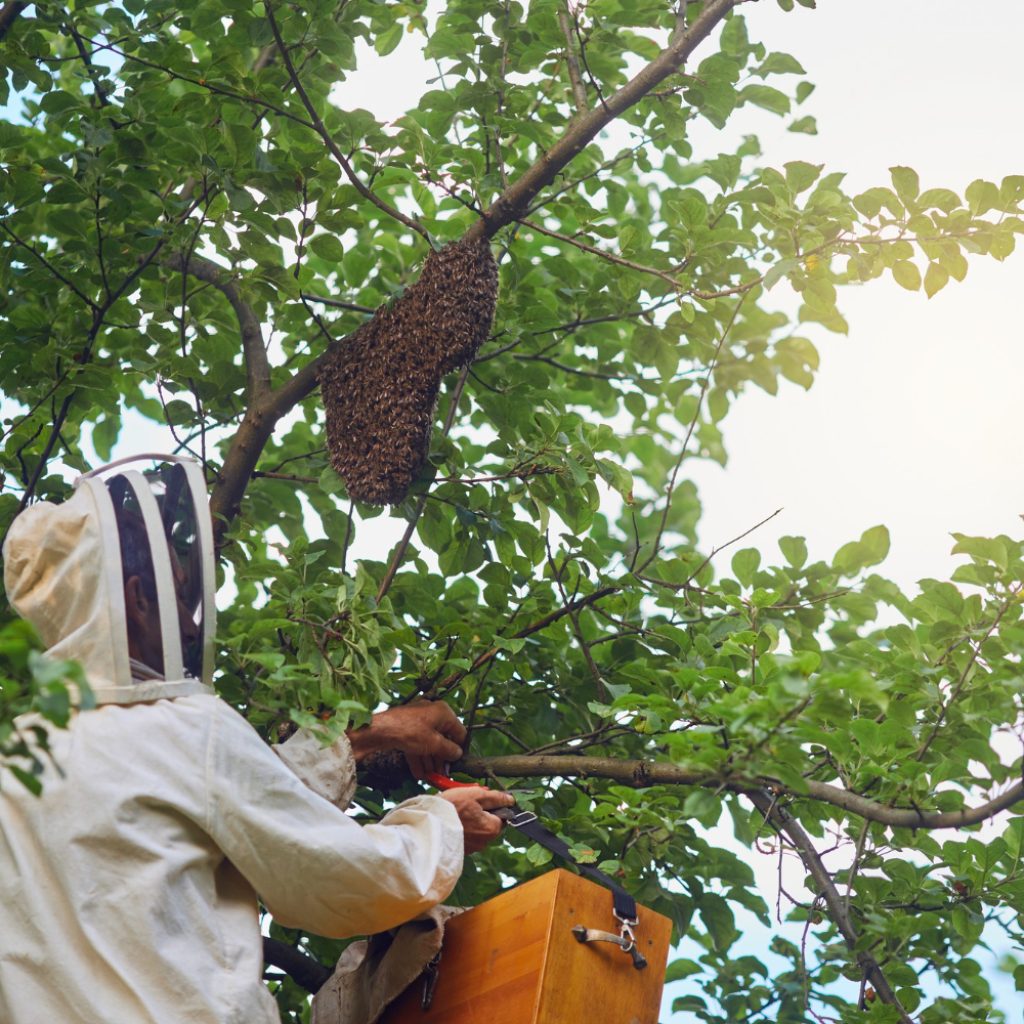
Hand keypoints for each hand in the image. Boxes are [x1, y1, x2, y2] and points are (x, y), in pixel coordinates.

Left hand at [347, 701, 466, 779]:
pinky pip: (417, 744)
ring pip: (428, 743)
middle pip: (442, 739)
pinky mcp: (406, 729)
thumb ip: (449, 750)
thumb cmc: (410, 731)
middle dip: (441, 759)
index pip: (458, 731)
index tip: (456, 763)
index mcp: (443, 712)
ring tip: (431, 777)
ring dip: (430, 761)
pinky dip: (419, 758)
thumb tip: (457, 754)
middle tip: (442, 774)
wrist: (381, 730)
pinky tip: (419, 774)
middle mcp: (431, 713)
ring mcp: (417, 721)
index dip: (459, 748)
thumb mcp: (434, 743)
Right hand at [440, 787, 515, 853]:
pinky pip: (466, 837)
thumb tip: (510, 799)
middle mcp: (484, 842)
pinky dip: (462, 829)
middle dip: (481, 813)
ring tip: (456, 811)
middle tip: (467, 802)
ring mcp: (472, 848)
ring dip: (471, 821)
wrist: (428, 824)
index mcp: (492, 829)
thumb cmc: (453, 807)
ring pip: (477, 830)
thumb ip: (496, 797)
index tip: (481, 799)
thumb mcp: (477, 795)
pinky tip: (452, 820)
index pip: (502, 816)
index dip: (493, 805)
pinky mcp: (460, 850)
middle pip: (489, 824)